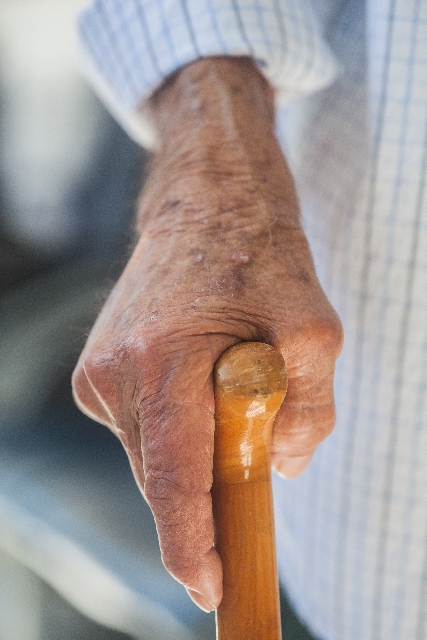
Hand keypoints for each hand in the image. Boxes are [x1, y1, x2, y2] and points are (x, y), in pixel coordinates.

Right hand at [72, 57, 342, 611]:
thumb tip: (282, 466)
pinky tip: (199, 385)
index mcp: (163, 358)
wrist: (204, 204)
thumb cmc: (256, 251)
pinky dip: (179, 432)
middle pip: (163, 476)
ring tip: (228, 393)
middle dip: (206, 497)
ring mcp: (100, 374)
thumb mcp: (314, 322)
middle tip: (250, 485)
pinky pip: (146, 432)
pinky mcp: (99, 373)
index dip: (192, 542)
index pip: (172, 477)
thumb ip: (308, 405)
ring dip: (197, 452)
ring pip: (155, 455)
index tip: (212, 586)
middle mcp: (116, 371)